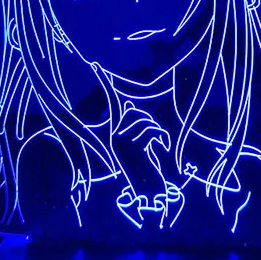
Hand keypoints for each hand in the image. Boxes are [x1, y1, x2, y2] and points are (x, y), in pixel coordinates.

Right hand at [92, 63, 170, 205]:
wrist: (149, 194)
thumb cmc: (146, 170)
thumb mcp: (140, 146)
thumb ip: (134, 128)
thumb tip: (130, 106)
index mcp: (112, 135)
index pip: (110, 103)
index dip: (105, 84)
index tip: (95, 65)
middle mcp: (113, 137)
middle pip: (135, 112)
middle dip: (149, 122)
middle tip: (157, 139)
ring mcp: (121, 143)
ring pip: (145, 121)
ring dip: (157, 132)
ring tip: (159, 146)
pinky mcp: (132, 149)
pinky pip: (152, 130)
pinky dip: (163, 138)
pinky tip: (164, 149)